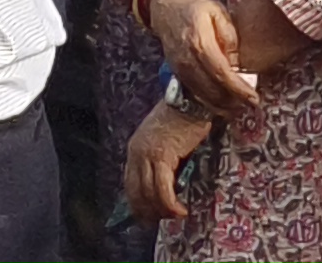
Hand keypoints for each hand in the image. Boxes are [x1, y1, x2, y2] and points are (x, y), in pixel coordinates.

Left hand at [125, 99, 214, 223]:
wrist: (191, 99)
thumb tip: (165, 184)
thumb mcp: (164, 139)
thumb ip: (160, 158)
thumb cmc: (183, 117)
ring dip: (162, 211)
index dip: (137, 203)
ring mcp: (147, 154)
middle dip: (147, 211)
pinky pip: (163, 190)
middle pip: (136, 192)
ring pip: (148, 194)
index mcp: (135, 148)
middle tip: (161, 221)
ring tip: (174, 216)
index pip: (130, 183)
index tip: (146, 216)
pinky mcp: (163, 156)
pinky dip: (170, 204)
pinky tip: (180, 210)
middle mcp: (136, 152)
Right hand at [149, 0, 254, 112]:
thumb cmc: (197, 10)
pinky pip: (195, 94)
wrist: (167, 11)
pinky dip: (211, 103)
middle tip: (252, 103)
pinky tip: (225, 104)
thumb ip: (229, 36)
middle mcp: (187, 60)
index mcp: (199, 42)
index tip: (253, 98)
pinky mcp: (178, 75)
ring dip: (223, 105)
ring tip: (241, 105)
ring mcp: (180, 70)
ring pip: (203, 96)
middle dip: (234, 101)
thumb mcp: (218, 12)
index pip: (221, 73)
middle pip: (212, 89)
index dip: (238, 88)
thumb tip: (237, 63)